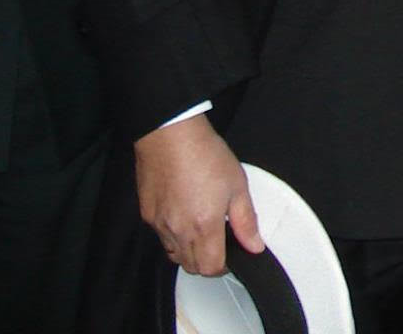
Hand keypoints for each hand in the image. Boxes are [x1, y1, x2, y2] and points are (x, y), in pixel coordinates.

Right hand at [133, 114, 262, 276]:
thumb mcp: (237, 185)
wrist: (170, 135)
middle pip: (191, 266)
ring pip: (174, 255)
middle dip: (207, 262)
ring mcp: (160, 225)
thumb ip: (246, 220)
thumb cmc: (205, 154)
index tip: (231, 255)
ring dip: (189, 252)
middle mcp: (179, 231)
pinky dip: (173, 236)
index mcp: (204, 226)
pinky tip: (183, 215)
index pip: (211, 268)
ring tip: (201, 228)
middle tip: (219, 243)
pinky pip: (161, 238)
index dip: (223, 266)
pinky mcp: (147, 215)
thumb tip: (255, 245)